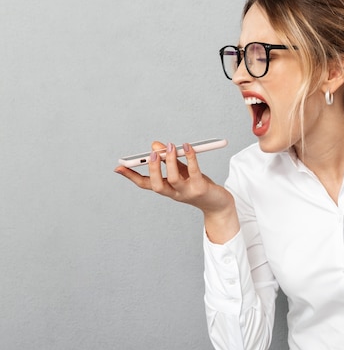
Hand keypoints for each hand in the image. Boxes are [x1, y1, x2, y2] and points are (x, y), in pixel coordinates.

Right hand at [114, 141, 238, 242]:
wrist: (219, 204)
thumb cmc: (199, 186)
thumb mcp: (182, 172)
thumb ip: (170, 160)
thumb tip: (156, 145)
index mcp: (167, 190)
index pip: (145, 184)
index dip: (131, 176)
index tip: (118, 167)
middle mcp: (174, 194)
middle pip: (156, 185)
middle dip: (152, 169)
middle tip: (152, 153)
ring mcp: (187, 193)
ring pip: (173, 179)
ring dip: (170, 161)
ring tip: (170, 146)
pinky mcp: (201, 188)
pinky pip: (194, 172)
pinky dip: (190, 158)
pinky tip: (187, 147)